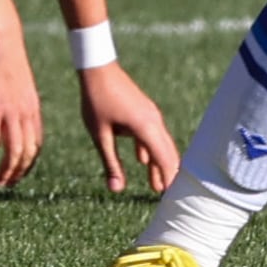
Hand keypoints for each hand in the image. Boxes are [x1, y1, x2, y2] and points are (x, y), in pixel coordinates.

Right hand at [0, 23, 44, 186]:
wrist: (2, 41)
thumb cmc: (1, 59)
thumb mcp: (6, 85)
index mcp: (32, 108)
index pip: (36, 143)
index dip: (28, 161)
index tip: (18, 173)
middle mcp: (26, 114)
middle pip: (28, 153)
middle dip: (18, 173)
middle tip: (5, 184)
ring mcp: (12, 113)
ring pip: (14, 154)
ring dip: (5, 173)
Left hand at [77, 63, 179, 191]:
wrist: (97, 68)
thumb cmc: (97, 100)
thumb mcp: (100, 135)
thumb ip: (110, 163)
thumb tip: (116, 190)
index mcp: (146, 127)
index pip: (164, 159)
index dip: (168, 179)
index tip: (170, 198)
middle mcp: (154, 121)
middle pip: (167, 153)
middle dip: (168, 175)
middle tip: (167, 197)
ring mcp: (150, 115)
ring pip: (161, 145)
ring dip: (159, 165)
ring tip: (155, 186)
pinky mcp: (144, 112)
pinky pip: (152, 136)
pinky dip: (151, 152)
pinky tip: (143, 162)